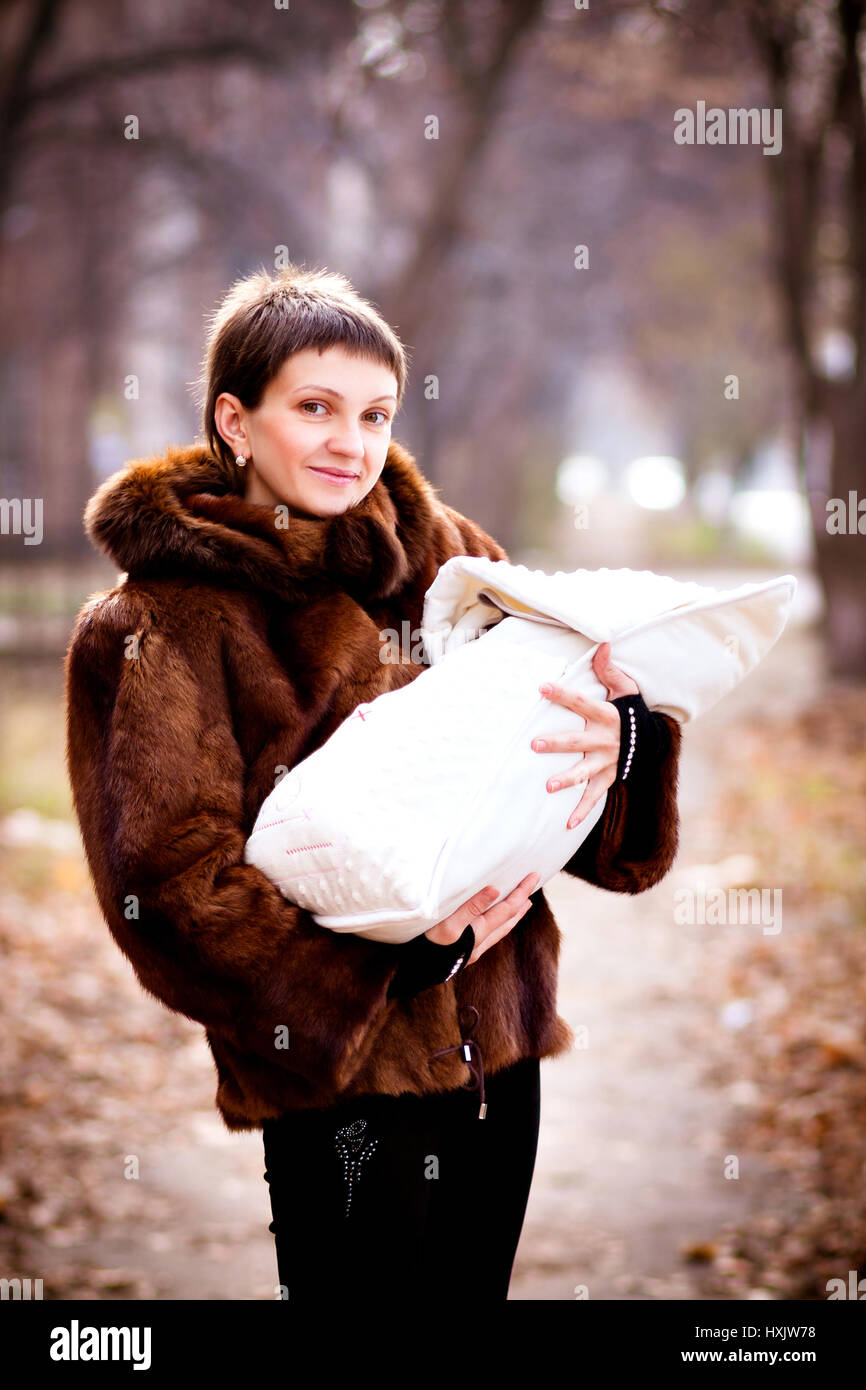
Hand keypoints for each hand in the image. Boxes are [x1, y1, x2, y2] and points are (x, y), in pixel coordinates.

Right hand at [424, 872, 541, 964]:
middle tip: (532, 888)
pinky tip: (493, 923)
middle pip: (508, 921)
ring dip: (512, 916)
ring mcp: (472, 951)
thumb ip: (471, 907)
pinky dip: (498, 924)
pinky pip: (489, 936)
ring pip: (499, 930)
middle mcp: (480, 944)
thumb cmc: (426, 945)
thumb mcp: (448, 923)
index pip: (508, 909)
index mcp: (479, 933)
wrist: (411, 973)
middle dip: (521, 904)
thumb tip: (496, 890)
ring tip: (520, 905)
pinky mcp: (462, 955)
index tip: (534, 876)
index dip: (521, 891)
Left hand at [534, 641, 640, 829]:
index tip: (542, 687)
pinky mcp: (609, 778)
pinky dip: (582, 811)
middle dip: (558, 743)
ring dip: (567, 779)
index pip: (582, 702)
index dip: (563, 694)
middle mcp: (607, 740)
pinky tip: (566, 824)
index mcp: (607, 716)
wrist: (653, 741)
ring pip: (585, 772)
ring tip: (548, 786)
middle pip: (579, 741)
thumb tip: (601, 644)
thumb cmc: (632, 711)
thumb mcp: (626, 688)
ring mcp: (607, 762)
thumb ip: (609, 670)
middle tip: (534, 744)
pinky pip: (595, 796)